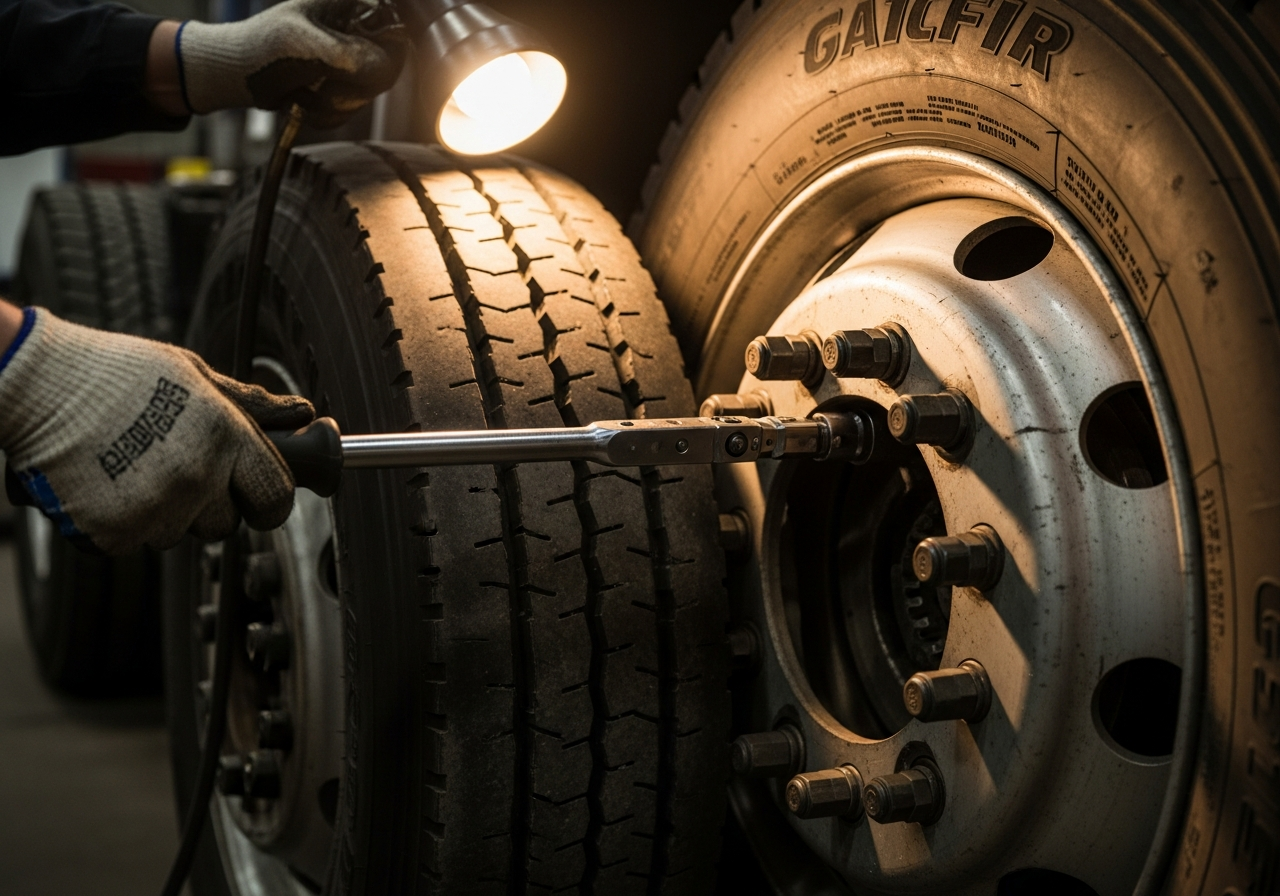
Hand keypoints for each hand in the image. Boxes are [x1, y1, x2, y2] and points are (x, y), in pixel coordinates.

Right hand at [0, 308, 313, 555]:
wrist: (34, 384)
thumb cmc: (113, 372)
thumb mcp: (193, 373)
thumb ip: (251, 403)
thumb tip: (302, 414)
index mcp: (225, 437)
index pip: (276, 496)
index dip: (269, 500)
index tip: (257, 497)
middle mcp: (196, 478)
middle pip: (225, 524)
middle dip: (208, 505)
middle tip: (175, 467)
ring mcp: (154, 510)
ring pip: (176, 535)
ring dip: (162, 512)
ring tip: (132, 466)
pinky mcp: (111, 533)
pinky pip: (132, 542)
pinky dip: (121, 522)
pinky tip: (106, 483)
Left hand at [178, 0, 406, 126]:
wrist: (235, 75)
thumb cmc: (260, 49)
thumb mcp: (302, 47)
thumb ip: (348, 56)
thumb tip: (385, 68)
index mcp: (351, 6)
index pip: (396, 33)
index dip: (383, 58)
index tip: (358, 72)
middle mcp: (355, 33)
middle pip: (386, 70)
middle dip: (349, 86)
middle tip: (318, 81)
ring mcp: (349, 62)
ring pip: (367, 95)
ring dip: (331, 103)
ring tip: (301, 90)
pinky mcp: (340, 87)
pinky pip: (351, 110)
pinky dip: (326, 114)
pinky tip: (302, 99)